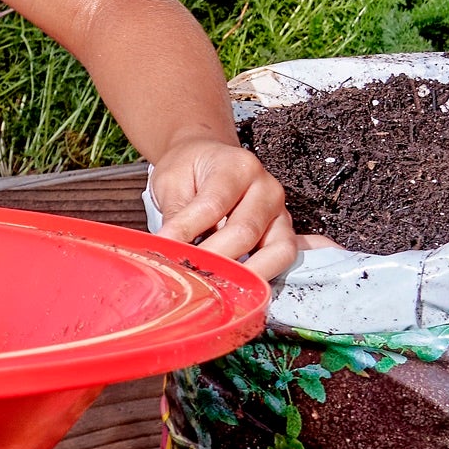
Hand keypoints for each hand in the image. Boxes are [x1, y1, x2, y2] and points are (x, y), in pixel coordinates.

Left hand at [153, 134, 297, 281]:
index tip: (165, 249)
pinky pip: (282, 259)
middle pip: (245, 232)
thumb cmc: (190, 169)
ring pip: (275, 251)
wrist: (208, 158)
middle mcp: (266, 187)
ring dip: (245, 275)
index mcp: (237, 167)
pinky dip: (262, 275)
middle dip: (215, 260)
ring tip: (216, 289)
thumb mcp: (172, 182)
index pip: (213, 206)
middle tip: (188, 276)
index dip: (187, 231)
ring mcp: (280, 212)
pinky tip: (240, 289)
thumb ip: (175, 215)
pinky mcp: (284, 232)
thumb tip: (169, 250)